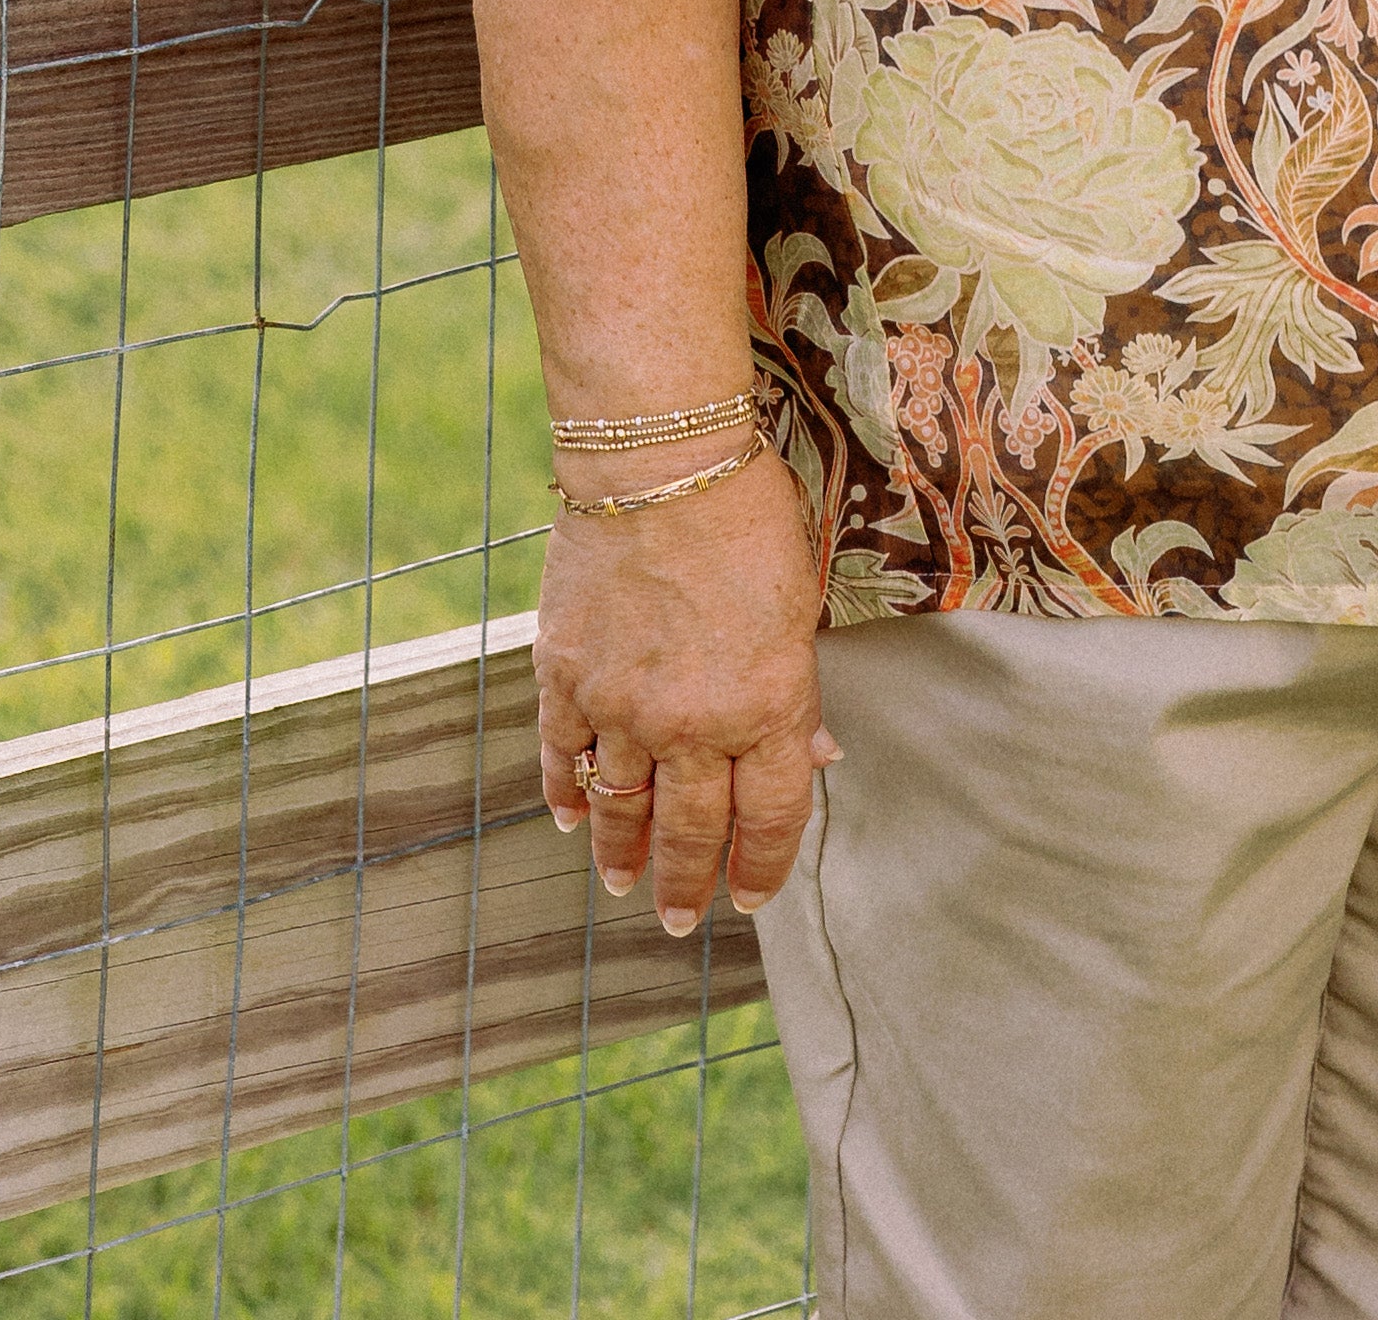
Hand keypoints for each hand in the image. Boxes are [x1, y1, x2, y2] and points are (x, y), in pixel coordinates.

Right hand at [535, 449, 837, 931]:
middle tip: (680, 919)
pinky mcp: (565, 676)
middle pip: (692, 832)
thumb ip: (800, 689)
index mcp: (768, 704)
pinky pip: (562, 756)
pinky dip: (566, 793)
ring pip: (622, 808)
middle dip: (688, 885)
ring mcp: (623, 705)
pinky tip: (572, 817)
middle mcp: (694, 722)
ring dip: (624, 853)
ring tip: (625, 883)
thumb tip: (815, 754)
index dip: (761, 867)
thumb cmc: (747, 515)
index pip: (769, 817)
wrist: (658, 458)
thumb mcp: (802, 602)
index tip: (751, 898)